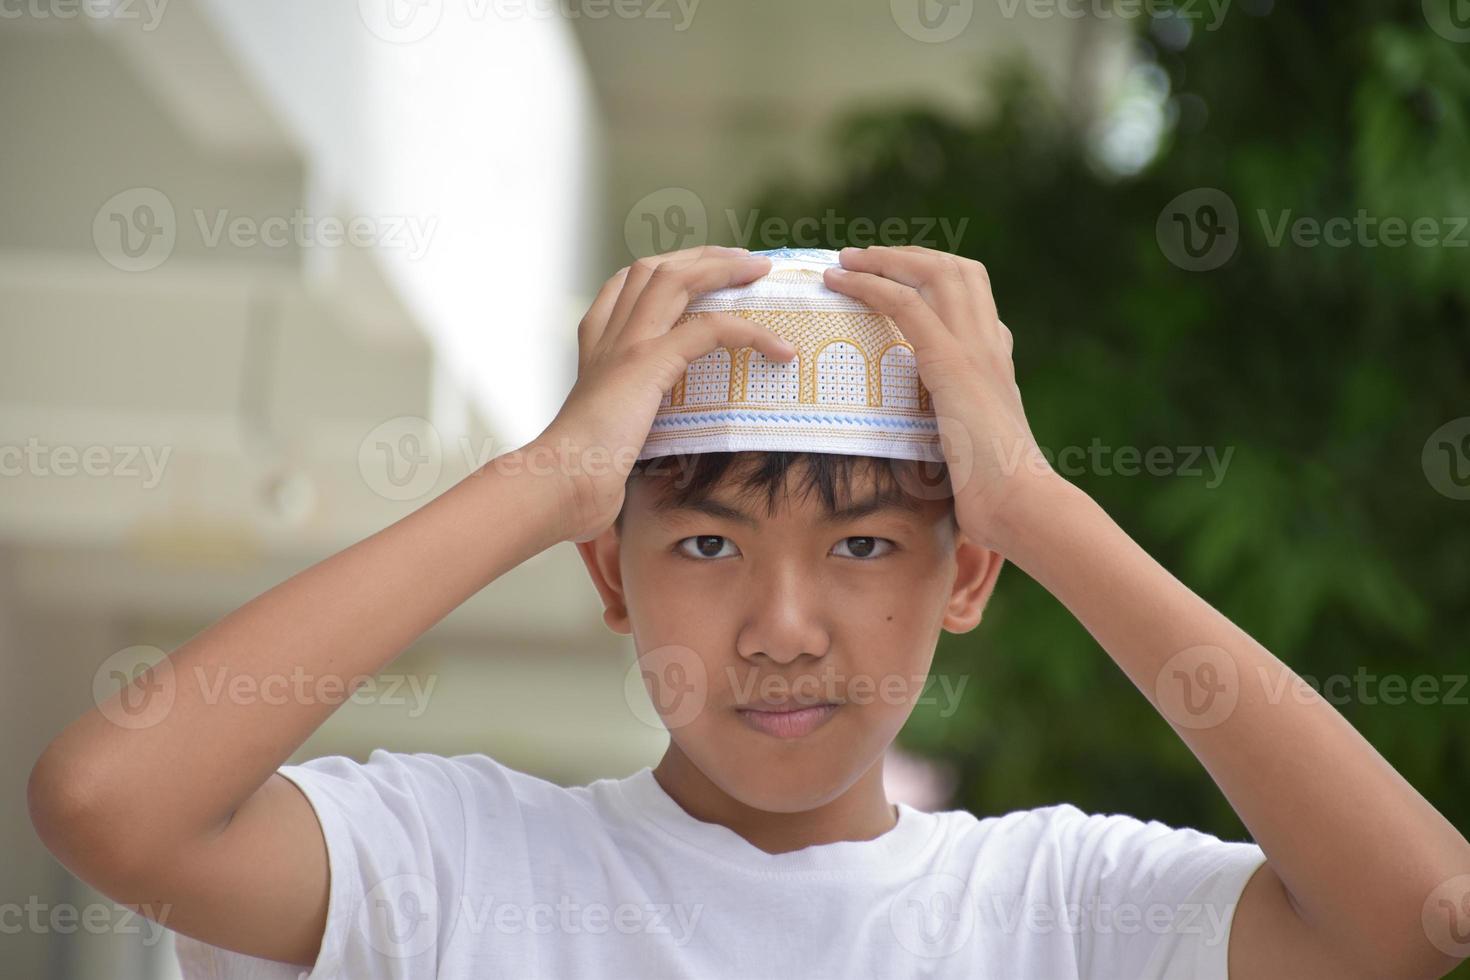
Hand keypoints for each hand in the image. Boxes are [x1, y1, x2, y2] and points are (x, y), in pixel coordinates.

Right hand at [533, 245, 796, 543]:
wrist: (561, 480)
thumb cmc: (581, 468)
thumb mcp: (609, 427)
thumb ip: (630, 412)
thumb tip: (655, 430)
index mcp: (595, 343)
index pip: (627, 282)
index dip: (668, 268)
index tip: (702, 269)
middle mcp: (608, 333)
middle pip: (656, 268)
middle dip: (702, 257)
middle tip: (743, 261)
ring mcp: (626, 343)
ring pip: (677, 279)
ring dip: (723, 269)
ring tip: (760, 271)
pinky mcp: (647, 363)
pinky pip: (709, 330)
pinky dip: (748, 331)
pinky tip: (776, 346)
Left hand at [821, 244, 1061, 551]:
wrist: (1022, 503)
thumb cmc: (996, 493)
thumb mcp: (970, 447)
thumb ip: (951, 429)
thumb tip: (926, 450)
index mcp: (997, 360)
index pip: (971, 295)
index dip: (931, 275)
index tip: (892, 277)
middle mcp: (990, 343)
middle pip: (956, 269)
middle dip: (906, 256)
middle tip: (862, 258)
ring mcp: (974, 348)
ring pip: (932, 272)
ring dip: (883, 259)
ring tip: (844, 260)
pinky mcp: (951, 362)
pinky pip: (905, 304)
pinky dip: (869, 284)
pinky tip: (839, 281)